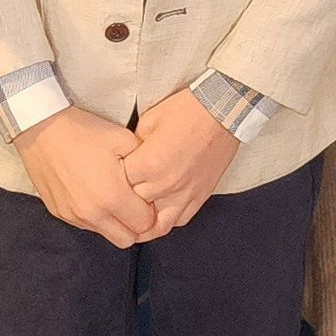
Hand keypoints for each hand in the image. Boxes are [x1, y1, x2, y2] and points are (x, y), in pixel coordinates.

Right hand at [15, 107, 157, 247]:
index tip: (147, 195)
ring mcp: (74, 216)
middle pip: (128, 239)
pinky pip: (86, 226)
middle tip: (134, 201)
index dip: (151, 210)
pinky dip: (96, 217)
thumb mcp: (122, 138)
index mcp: (112, 196)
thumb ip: (144, 165)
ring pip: (106, 235)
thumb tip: (155, 183)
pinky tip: (94, 192)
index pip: (145, 225)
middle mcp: (93, 213)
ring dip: (115, 222)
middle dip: (135, 224)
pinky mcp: (60, 213)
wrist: (41, 126)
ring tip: (114, 195)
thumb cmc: (85, 130)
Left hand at [121, 90, 238, 238]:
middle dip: (125, 197)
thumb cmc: (187, 110)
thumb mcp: (149, 119)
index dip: (114, 176)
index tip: (112, 171)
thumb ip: (134, 145)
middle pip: (133, 205)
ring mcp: (184, 194)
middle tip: (120, 190)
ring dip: (142, 221)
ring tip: (133, 216)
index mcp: (150, 163)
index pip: (119, 183)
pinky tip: (157, 214)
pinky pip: (178, 221)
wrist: (222, 110)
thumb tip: (127, 160)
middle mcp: (166, 184)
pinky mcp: (199, 197)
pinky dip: (165, 221)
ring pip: (154, 225)